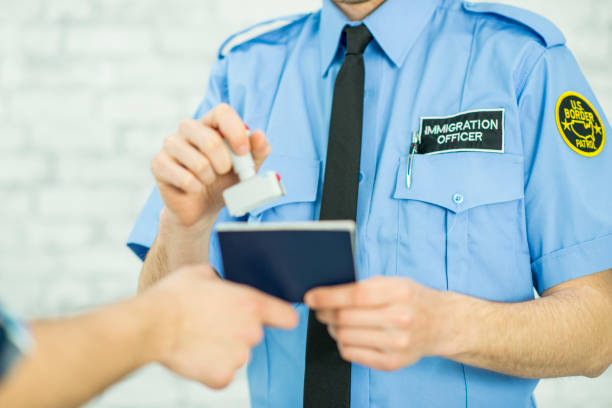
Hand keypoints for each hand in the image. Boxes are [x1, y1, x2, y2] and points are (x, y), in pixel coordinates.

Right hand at [147, 264, 297, 388]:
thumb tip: (224, 286)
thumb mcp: (203, 273)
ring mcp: (238, 357)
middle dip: (237, 330)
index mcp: (251, 304)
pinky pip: (222, 373)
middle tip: (212, 322)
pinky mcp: (222, 377)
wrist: (151, 325)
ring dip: (224, 349)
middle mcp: (251, 332)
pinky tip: (195, 353)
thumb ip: (224, 282)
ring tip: (199, 336)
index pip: (286, 316)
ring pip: (237, 354)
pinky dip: (211, 368)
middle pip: (254, 334)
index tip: (276, 318)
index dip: (280, 316)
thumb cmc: (175, 295)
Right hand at [151, 103, 270, 226]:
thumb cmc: (224, 181)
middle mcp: (188, 128)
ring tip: (207, 180)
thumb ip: (258, 151)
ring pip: (198, 162)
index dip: (235, 130)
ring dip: (209, 178)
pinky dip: (196, 188)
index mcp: (211, 123)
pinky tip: (194, 188)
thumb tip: (259, 135)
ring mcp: (171, 145)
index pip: (222, 112)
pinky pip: (184, 178)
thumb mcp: (247, 167)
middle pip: (210, 139)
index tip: (243, 151)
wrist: (202, 207)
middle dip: (224, 163)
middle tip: (224, 172)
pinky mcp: (158, 164)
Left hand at [305, 277, 455, 370]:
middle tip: (320, 309)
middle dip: (325, 313)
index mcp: (400, 293)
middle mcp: (401, 319)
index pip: (355, 295)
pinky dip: (342, 343)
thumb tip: (327, 292)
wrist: (441, 324)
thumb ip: (364, 285)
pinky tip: (349, 335)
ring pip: (345, 337)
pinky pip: (351, 354)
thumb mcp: (394, 282)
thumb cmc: (412, 299)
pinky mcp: (392, 362)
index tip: (310, 297)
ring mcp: (398, 343)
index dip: (327, 297)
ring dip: (332, 328)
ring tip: (335, 321)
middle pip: (346, 318)